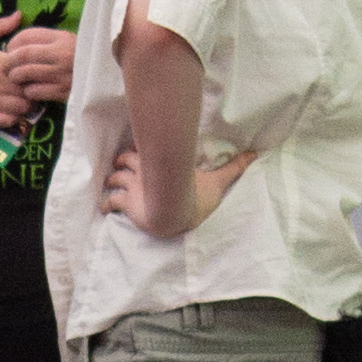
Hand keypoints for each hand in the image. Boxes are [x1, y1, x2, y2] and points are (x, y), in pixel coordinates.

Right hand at [0, 12, 32, 128]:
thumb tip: (18, 15)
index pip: (26, 65)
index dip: (32, 67)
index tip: (32, 65)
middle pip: (26, 88)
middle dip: (32, 87)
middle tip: (31, 84)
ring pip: (19, 107)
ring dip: (25, 104)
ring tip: (22, 97)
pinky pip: (5, 121)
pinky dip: (12, 118)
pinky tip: (9, 110)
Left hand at [4, 26, 77, 104]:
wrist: (105, 76)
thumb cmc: (82, 57)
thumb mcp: (68, 41)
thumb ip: (47, 40)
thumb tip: (19, 42)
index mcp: (61, 37)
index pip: (27, 35)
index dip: (13, 42)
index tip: (10, 49)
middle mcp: (60, 53)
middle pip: (23, 54)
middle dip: (10, 61)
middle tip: (7, 66)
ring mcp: (60, 73)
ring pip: (26, 73)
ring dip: (16, 76)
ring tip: (15, 78)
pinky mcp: (61, 92)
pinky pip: (35, 91)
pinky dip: (28, 91)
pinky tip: (29, 90)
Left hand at [100, 146, 257, 237]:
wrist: (177, 214)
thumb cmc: (196, 198)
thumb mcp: (216, 181)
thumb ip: (233, 168)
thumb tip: (256, 155)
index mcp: (161, 163)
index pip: (145, 147)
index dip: (140, 150)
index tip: (138, 150)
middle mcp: (144, 171)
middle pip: (125, 159)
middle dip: (122, 162)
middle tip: (121, 166)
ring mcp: (134, 188)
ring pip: (114, 177)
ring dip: (112, 180)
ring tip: (111, 184)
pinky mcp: (127, 205)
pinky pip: (110, 201)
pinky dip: (105, 203)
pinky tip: (104, 208)